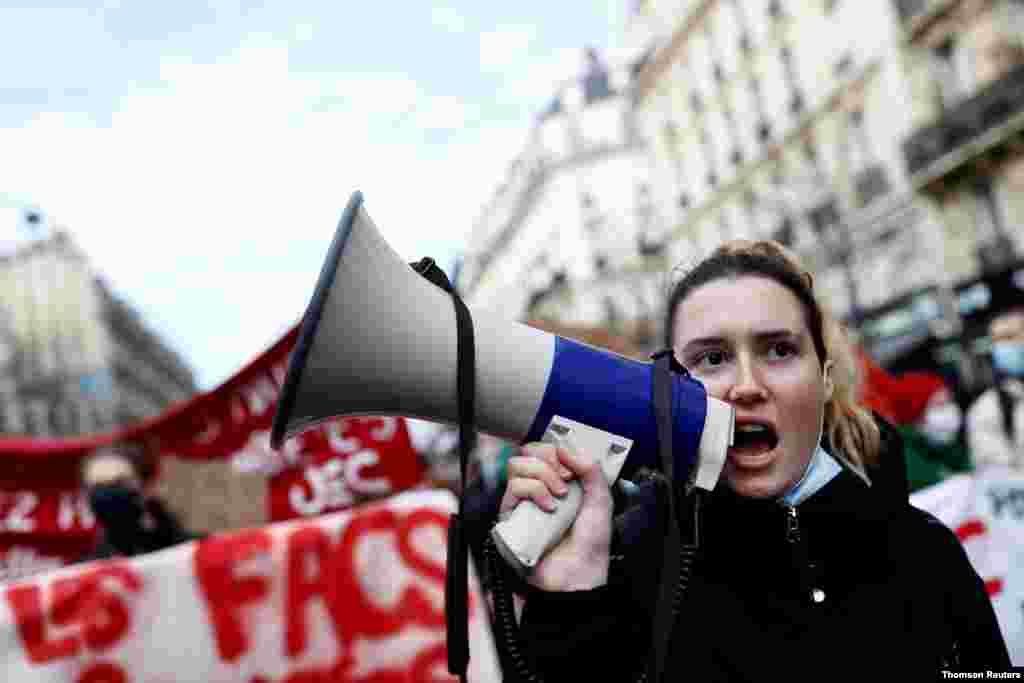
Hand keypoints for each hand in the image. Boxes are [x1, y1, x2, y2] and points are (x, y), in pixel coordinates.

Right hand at [499, 441, 612, 590]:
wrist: (579, 574)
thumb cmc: (591, 545)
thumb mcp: (601, 500)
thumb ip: (590, 468)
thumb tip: (565, 448)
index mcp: (560, 483)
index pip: (545, 450)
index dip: (556, 450)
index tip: (572, 466)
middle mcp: (539, 489)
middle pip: (527, 452)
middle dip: (548, 460)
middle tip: (565, 479)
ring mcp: (524, 503)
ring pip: (517, 466)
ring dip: (542, 476)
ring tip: (559, 497)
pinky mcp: (511, 516)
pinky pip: (514, 488)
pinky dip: (534, 491)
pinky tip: (549, 508)